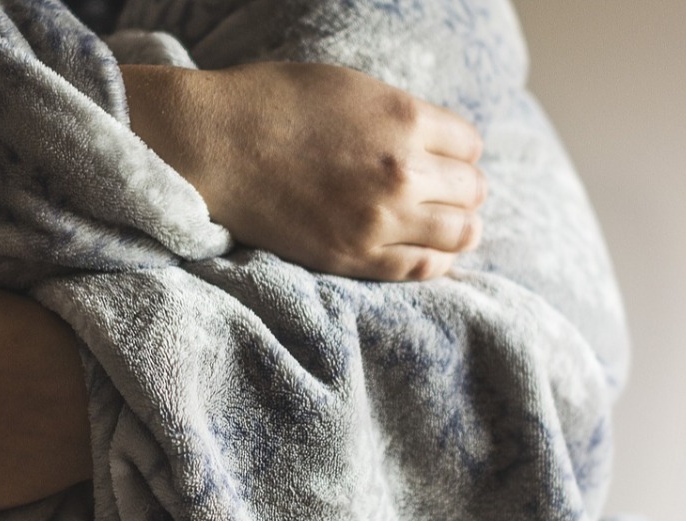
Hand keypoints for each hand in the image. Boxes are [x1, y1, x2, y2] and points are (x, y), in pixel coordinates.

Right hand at [121, 62, 485, 279]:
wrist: (213, 145)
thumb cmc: (272, 104)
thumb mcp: (350, 87)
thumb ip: (399, 115)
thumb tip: (433, 142)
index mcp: (405, 119)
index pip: (470, 145)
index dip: (456, 151)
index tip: (441, 158)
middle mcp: (402, 171)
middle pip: (471, 190)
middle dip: (461, 188)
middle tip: (443, 192)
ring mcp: (379, 219)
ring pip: (459, 233)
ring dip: (458, 227)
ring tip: (445, 225)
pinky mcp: (352, 255)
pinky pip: (421, 268)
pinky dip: (435, 261)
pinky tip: (428, 253)